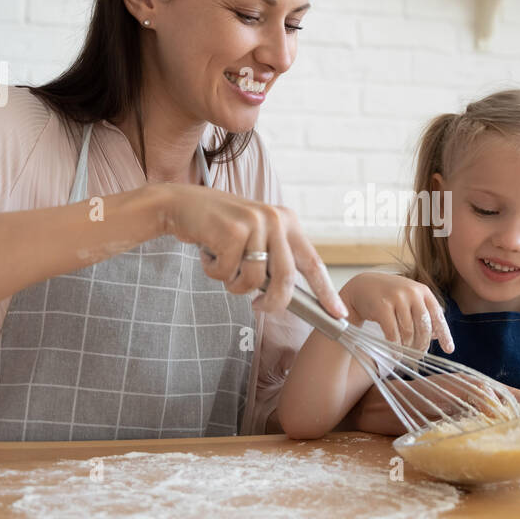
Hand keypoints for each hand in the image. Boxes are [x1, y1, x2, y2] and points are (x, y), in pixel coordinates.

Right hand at [149, 184, 346, 317]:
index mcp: (287, 221)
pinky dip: (214, 272)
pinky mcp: (233, 231)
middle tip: (258, 308)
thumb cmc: (218, 228)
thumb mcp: (254, 238)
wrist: (180, 204)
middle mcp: (276, 219)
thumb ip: (272, 260)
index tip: (339, 315)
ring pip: (254, 280)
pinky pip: (228, 274)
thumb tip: (286, 298)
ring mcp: (256, 223)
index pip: (313, 262)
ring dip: (234, 284)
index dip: (326, 292)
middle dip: (272, 303)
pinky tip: (207, 254)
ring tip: (222, 267)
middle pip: (286, 279)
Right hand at [339, 272, 453, 352]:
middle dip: (422, 345)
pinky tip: (395, 354)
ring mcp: (397, 298)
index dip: (444, 334)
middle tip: (419, 356)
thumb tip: (436, 335)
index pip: (437, 316)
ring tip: (405, 355)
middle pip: (424, 327)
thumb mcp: (409, 299)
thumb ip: (423, 313)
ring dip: (407, 347)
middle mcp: (412, 292)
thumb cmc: (390, 296)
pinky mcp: (382, 306)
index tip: (449, 350)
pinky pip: (393, 333)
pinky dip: (395, 347)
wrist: (362, 286)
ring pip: (408, 332)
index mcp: (422, 291)